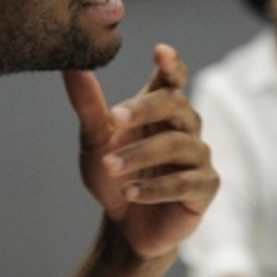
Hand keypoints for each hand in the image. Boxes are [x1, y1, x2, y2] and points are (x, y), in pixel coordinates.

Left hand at [62, 43, 218, 259]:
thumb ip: (87, 103)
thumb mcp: (94, 138)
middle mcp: (185, 126)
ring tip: (110, 167)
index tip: (160, 51)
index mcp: (160, 108)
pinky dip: (154, 188)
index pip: (173, 78)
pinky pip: (184, 182)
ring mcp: (198, 156)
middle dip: (145, 108)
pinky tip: (130, 193)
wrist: (123, 226)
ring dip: (140, 155)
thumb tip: (71, 67)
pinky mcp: (205, 187)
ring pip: (177, 145)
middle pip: (176, 104)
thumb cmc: (113, 174)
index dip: (170, 64)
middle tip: (115, 118)